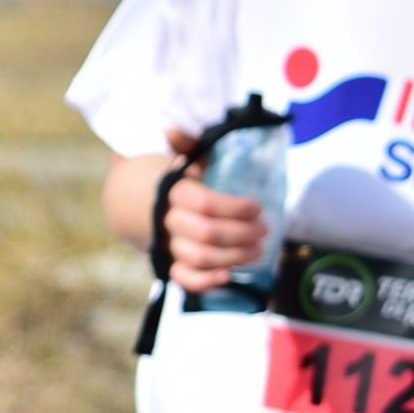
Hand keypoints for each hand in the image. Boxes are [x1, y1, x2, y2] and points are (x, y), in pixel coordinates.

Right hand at [157, 130, 268, 292]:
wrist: (149, 206)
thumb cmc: (182, 182)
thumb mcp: (186, 160)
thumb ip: (188, 145)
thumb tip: (172, 131)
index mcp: (174, 192)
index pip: (203, 203)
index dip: (234, 208)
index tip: (257, 207)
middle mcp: (168, 221)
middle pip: (206, 233)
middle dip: (241, 233)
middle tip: (264, 229)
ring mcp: (169, 245)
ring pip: (200, 257)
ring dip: (234, 256)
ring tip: (259, 250)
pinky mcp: (172, 265)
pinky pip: (185, 279)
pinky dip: (206, 281)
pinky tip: (229, 275)